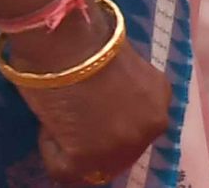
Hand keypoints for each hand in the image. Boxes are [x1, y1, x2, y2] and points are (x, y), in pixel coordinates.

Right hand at [4, 5, 170, 184]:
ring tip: (58, 118)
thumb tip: (102, 105)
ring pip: (92, 164)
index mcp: (160, 96)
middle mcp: (151, 125)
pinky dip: (50, 149)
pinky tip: (49, 123)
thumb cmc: (88, 40)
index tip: (90, 112)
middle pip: (121, 150)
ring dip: (72, 145)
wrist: (69, 40)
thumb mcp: (123, 67)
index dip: (111, 123)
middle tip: (71, 123)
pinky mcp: (89, 159)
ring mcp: (123, 145)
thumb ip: (123, 91)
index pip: (137, 125)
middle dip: (96, 140)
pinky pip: (62, 168)